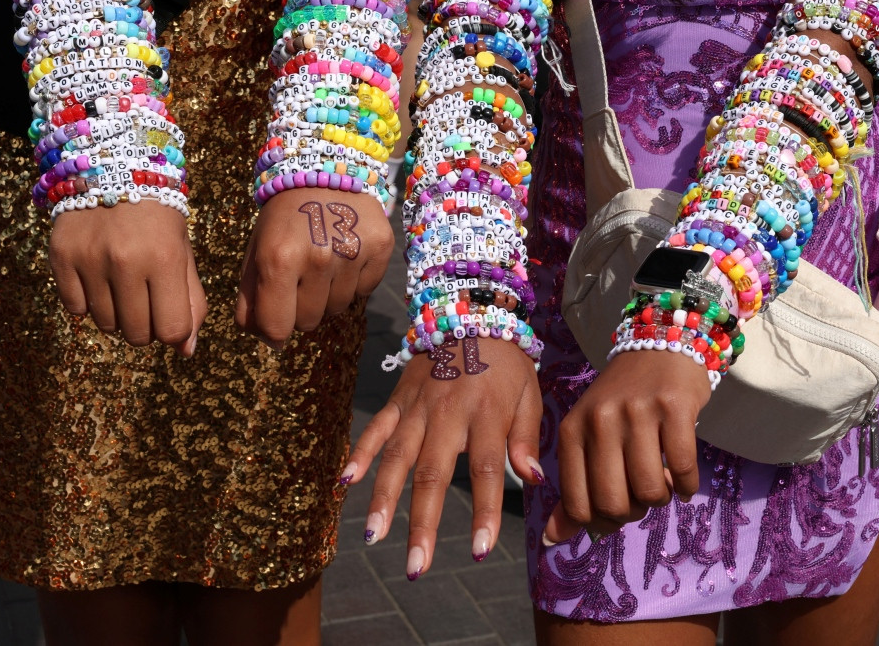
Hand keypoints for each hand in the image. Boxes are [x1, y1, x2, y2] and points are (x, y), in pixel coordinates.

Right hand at [50, 202, 206, 354]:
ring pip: (106, 326)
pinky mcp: (61, 258)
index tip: (168, 314)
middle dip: (146, 327)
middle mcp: (126, 261)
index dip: (173, 331)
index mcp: (165, 258)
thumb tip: (184, 351)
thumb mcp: (183, 251)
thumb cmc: (157, 217)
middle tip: (146, 300)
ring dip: (117, 315)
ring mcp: (90, 260)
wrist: (112, 168)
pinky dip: (88, 302)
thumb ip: (191, 301)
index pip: (172, 330)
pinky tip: (98, 277)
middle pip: (137, 335)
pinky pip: (75, 309)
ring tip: (123, 285)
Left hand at [235, 189, 392, 342]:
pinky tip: (344, 255)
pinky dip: (354, 282)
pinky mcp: (380, 248)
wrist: (324, 171)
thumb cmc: (283, 218)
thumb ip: (251, 299)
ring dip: (327, 295)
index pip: (277, 327)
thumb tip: (268, 341)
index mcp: (278, 258)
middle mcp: (317, 258)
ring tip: (322, 263)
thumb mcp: (256, 251)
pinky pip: (365, 292)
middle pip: (308, 322)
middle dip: (300, 308)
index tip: (275, 319)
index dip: (273, 330)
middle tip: (299, 279)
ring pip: (338, 309)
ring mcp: (352, 253)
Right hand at [343, 337, 542, 577]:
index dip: (483, 512)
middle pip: (433, 473)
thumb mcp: (529, 395)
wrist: (473, 312)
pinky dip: (359, 454)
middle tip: (416, 566)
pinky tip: (345, 484)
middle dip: (422, 523)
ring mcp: (418, 405)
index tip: (479, 551)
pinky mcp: (399, 398)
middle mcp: (449, 412)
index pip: (487, 471)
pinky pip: (376, 428)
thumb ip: (526, 438)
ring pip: (397, 456)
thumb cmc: (507, 363)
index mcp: (488, 414)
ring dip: (383, 498)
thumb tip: (533, 481)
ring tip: (373, 537)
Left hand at [543, 350, 712, 544]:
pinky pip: (683, 470)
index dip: (601, 523)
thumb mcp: (587, 437)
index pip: (579, 504)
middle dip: (632, 512)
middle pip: (614, 503)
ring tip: (662, 481)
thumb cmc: (620, 401)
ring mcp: (638, 412)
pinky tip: (683, 477)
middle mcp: (600, 420)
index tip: (616, 513)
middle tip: (641, 496)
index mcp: (572, 430)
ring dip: (662, 497)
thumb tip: (551, 540)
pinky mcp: (675, 407)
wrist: (659, 345)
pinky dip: (687, 485)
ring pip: (651, 490)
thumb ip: (573, 488)